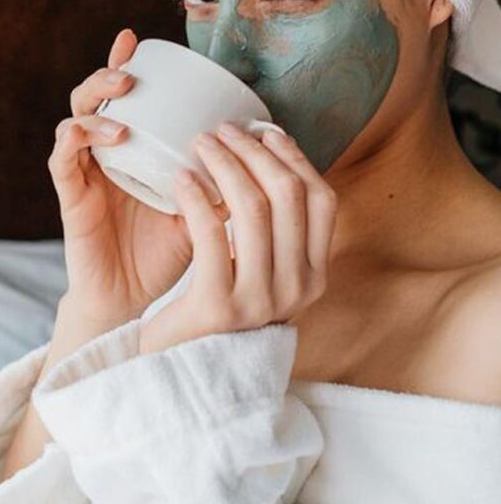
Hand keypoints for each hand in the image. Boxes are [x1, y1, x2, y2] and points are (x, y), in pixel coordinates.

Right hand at [48, 28, 228, 322]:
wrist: (134, 299)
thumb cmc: (168, 252)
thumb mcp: (204, 212)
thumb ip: (223, 183)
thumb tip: (262, 155)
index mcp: (134, 150)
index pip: (127, 99)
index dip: (127, 65)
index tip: (141, 40)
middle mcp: (105, 154)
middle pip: (95, 97)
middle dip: (110, 71)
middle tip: (132, 66)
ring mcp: (85, 172)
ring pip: (75, 116)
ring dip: (96, 97)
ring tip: (122, 91)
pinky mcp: (71, 196)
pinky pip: (63, 158)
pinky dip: (81, 136)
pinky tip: (111, 133)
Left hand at [138, 122, 337, 354]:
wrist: (184, 374)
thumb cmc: (218, 314)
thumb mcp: (263, 277)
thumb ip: (276, 235)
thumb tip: (273, 158)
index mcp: (314, 277)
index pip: (323, 201)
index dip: (296, 158)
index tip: (266, 132)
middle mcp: (297, 289)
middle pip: (288, 196)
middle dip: (255, 152)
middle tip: (223, 130)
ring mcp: (260, 300)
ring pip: (253, 209)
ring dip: (225, 165)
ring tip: (200, 144)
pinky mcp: (219, 305)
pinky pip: (210, 233)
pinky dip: (197, 197)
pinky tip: (181, 179)